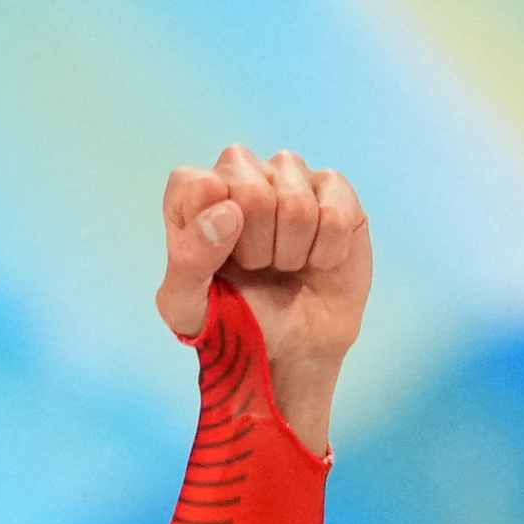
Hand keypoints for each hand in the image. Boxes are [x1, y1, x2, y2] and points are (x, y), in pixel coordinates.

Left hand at [157, 146, 371, 455]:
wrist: (290, 350)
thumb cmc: (232, 321)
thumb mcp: (187, 308)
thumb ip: (189, 259)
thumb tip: (228, 211)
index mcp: (195, 194)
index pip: (196, 185)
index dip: (211, 232)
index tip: (219, 263)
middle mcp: (241, 173)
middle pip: (252, 191)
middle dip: (256, 247)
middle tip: (257, 267)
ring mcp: (290, 176)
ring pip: (296, 202)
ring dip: (291, 251)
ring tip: (285, 265)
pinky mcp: (335, 190)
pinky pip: (335, 213)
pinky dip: (326, 252)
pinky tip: (317, 260)